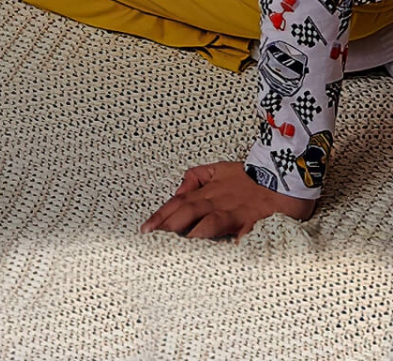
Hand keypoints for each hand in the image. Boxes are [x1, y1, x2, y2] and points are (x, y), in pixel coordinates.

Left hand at [141, 161, 314, 240]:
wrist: (282, 176)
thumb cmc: (248, 175)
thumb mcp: (216, 170)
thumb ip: (194, 178)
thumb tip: (177, 191)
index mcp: (207, 191)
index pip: (178, 203)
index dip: (161, 215)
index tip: (144, 229)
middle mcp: (218, 202)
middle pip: (188, 212)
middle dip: (169, 226)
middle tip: (152, 239)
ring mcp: (237, 213)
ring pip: (211, 223)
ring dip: (195, 234)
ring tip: (179, 247)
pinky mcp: (256, 223)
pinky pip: (244, 236)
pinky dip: (235, 245)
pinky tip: (226, 255)